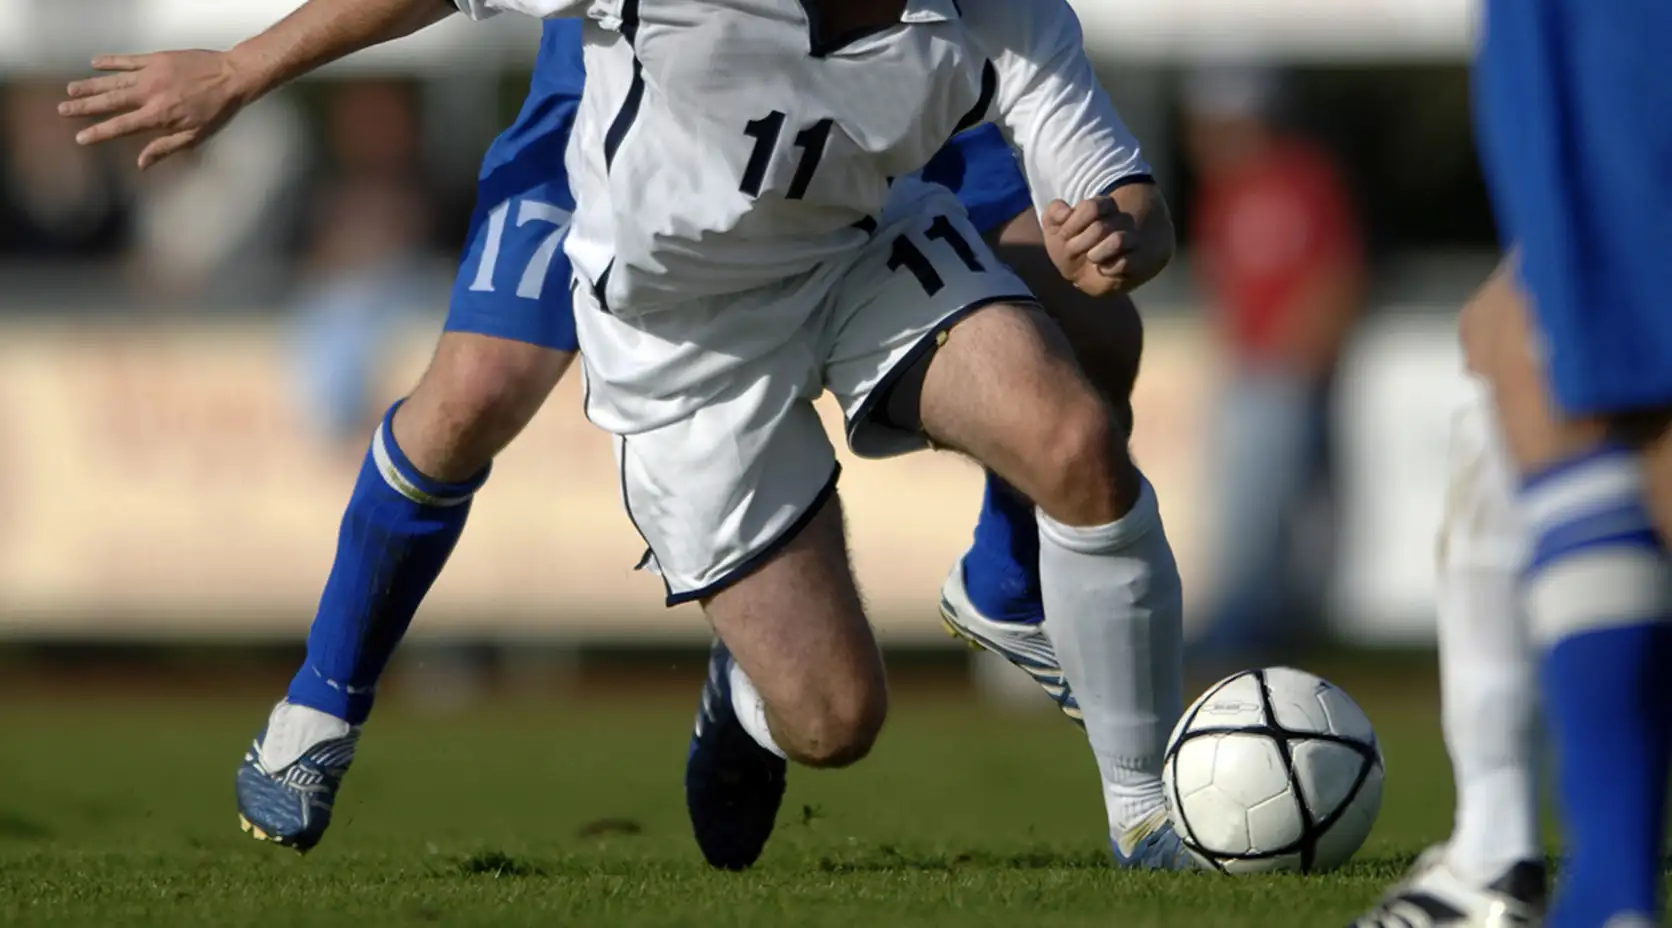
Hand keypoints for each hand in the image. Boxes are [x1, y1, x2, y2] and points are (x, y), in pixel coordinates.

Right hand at [59, 50, 254, 169]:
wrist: (233, 76)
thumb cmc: (218, 111)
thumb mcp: (196, 136)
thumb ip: (165, 147)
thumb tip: (142, 164)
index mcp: (159, 116)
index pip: (121, 126)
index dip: (99, 133)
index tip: (80, 138)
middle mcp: (150, 95)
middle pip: (109, 102)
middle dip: (84, 107)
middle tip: (63, 110)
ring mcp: (151, 74)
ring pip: (113, 81)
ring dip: (90, 85)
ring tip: (71, 90)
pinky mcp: (156, 58)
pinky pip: (127, 60)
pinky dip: (110, 61)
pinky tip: (95, 63)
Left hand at [1041, 186, 1173, 296]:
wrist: (1084, 274)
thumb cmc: (1070, 246)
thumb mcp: (1053, 228)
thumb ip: (1054, 212)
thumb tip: (1065, 212)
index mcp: (1102, 206)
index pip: (1091, 207)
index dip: (1072, 225)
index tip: (1065, 235)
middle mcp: (1121, 219)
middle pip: (1100, 227)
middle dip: (1079, 244)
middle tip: (1074, 250)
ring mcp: (1131, 239)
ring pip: (1118, 240)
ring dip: (1097, 254)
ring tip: (1091, 258)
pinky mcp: (1137, 260)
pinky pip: (1125, 263)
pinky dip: (1108, 269)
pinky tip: (1103, 270)